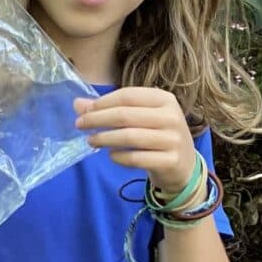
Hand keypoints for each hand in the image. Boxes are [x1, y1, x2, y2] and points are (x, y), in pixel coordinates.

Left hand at [74, 86, 196, 194]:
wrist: (183, 165)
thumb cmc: (156, 135)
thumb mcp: (138, 117)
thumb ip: (110, 108)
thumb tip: (77, 104)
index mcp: (164, 99)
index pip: (127, 95)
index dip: (102, 102)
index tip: (83, 110)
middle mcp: (171, 117)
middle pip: (125, 115)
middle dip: (97, 119)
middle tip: (79, 125)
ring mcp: (173, 140)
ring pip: (129, 137)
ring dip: (104, 138)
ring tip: (91, 140)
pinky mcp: (170, 161)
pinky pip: (136, 158)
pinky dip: (119, 157)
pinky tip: (111, 155)